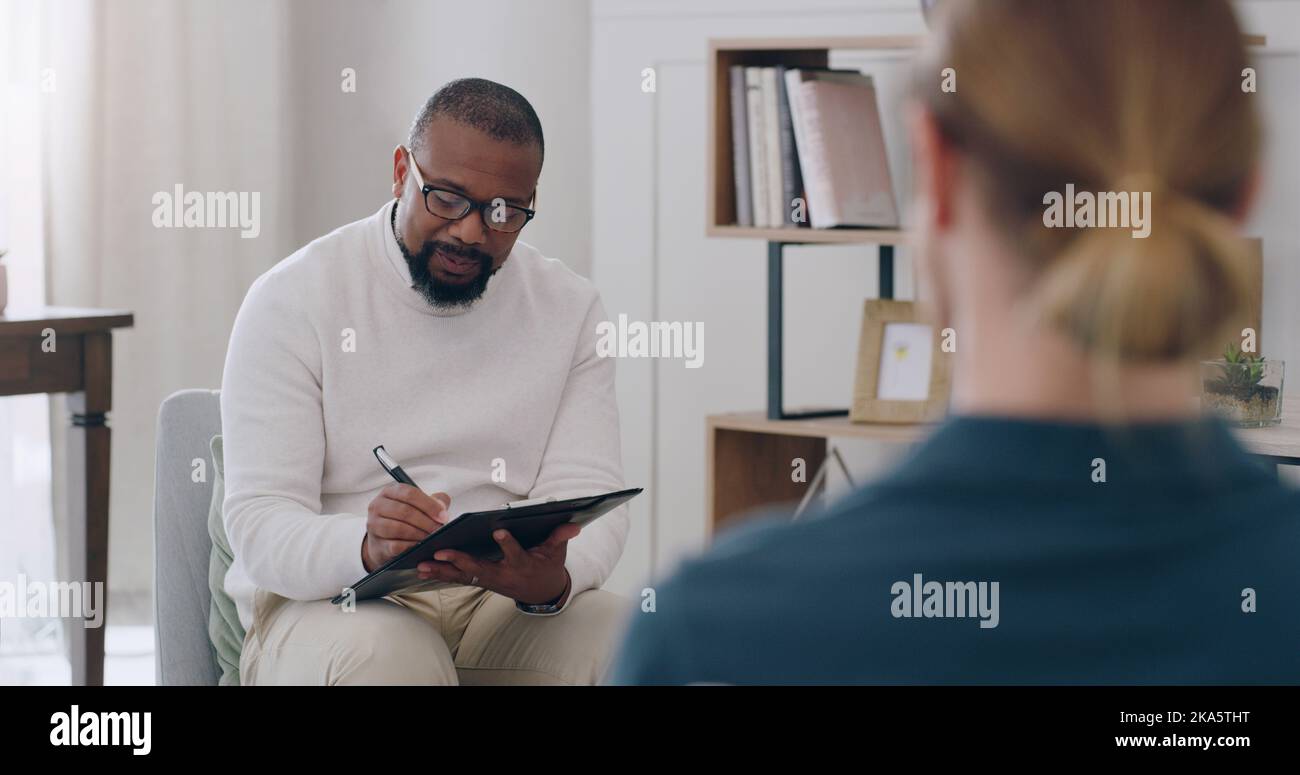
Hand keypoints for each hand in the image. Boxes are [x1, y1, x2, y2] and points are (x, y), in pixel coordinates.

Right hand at [362, 484, 451, 571]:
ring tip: (431, 537)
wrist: (385, 543)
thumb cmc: (406, 520)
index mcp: (389, 492)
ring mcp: (374, 525)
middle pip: (405, 511)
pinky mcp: (377, 544)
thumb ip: (435, 501)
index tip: (443, 516)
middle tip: (439, 529)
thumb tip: (442, 507)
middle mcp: (377, 506)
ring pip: (399, 528)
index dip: (429, 505)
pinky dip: (411, 546)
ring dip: (419, 534)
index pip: (410, 493)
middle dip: (426, 521)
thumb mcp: (419, 506)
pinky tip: (420, 546)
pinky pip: (396, 546)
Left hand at [416, 523, 579, 605]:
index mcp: (523, 565)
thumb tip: (574, 525)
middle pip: (480, 568)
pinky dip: (441, 574)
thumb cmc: (546, 566)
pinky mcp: (480, 581)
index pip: (515, 554)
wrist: (540, 591)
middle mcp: (503, 575)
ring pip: (464, 576)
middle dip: (461, 560)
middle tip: (442, 551)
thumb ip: (560, 537)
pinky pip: (458, 579)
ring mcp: (490, 580)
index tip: (499, 532)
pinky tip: (422, 569)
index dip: (508, 545)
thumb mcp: (556, 552)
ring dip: (443, 570)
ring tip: (421, 564)